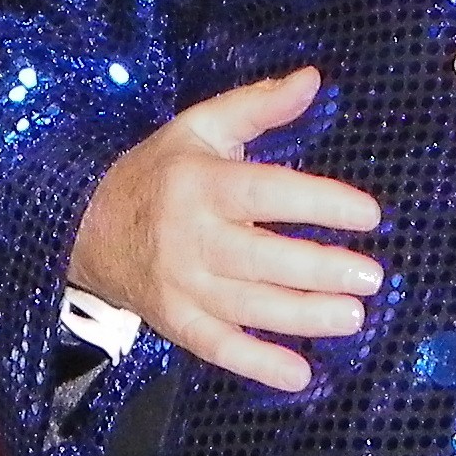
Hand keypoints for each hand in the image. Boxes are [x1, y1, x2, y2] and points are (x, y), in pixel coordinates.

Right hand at [66, 66, 385, 393]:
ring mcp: (181, 285)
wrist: (84, 227)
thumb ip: (257, 106)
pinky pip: (218, 347)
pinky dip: (256, 364)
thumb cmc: (158, 173)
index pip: (267, 194)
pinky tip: (300, 375)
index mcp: (201, 184)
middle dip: (321, 270)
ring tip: (354, 318)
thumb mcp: (200, 128)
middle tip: (372, 277)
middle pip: (262, 258)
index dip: (319, 204)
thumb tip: (312, 79)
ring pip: (247, 306)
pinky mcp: (175, 321)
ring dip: (303, 317)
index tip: (369, 214)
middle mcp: (191, 237)